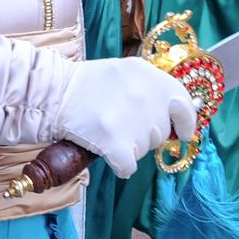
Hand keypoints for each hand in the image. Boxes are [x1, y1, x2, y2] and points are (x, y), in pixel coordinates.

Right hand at [56, 59, 198, 178]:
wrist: (52, 94)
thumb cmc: (87, 85)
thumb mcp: (124, 72)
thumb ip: (150, 88)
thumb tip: (175, 113)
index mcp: (149, 76)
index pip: (183, 103)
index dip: (186, 121)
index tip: (185, 132)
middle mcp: (146, 96)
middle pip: (160, 132)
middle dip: (145, 134)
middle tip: (120, 123)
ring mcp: (133, 121)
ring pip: (144, 150)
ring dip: (129, 147)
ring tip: (107, 130)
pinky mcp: (117, 144)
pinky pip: (129, 167)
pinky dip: (118, 164)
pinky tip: (105, 150)